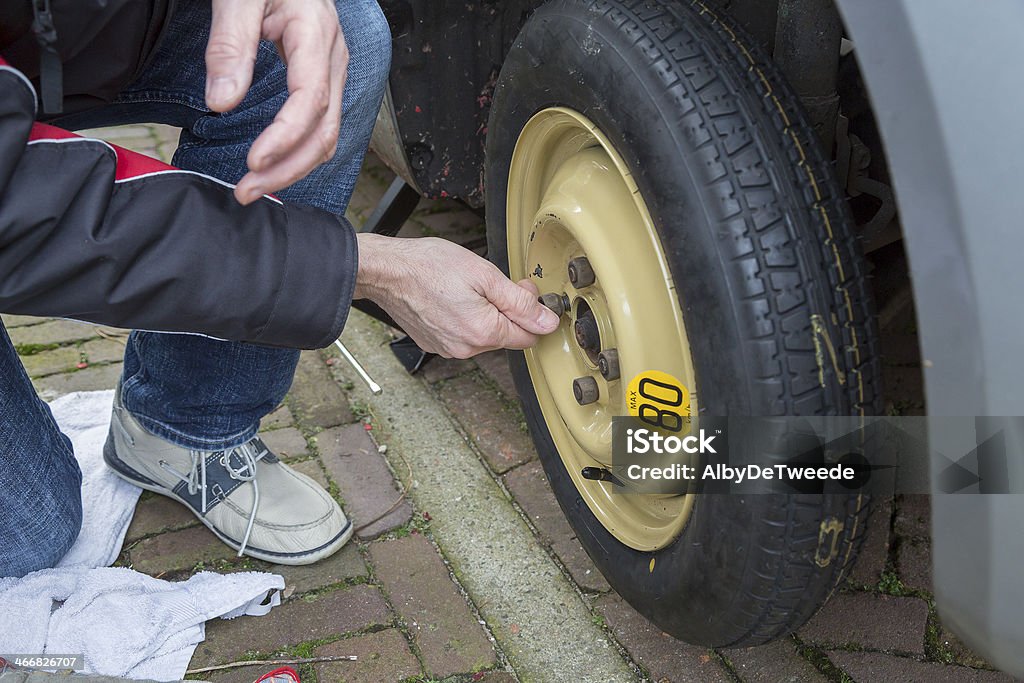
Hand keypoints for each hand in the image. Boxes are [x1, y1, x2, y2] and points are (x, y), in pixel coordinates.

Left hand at [205, 0, 348, 204]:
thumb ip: (229, 46)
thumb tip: (221, 102)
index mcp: (316, 35)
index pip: (311, 100)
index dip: (285, 137)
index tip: (253, 161)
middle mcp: (332, 59)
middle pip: (325, 130)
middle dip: (288, 169)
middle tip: (246, 190)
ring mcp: (330, 71)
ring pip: (326, 135)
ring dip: (293, 168)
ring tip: (253, 186)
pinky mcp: (320, 79)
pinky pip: (319, 126)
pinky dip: (297, 153)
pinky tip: (271, 166)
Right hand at [354, 234, 560, 357]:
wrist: (387, 271)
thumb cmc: (429, 266)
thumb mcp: (485, 275)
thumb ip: (520, 302)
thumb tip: (547, 321)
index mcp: (484, 331)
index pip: (529, 336)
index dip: (531, 312)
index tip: (522, 291)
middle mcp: (467, 348)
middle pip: (506, 336)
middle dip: (507, 311)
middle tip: (492, 283)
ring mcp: (448, 349)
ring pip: (483, 336)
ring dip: (484, 315)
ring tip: (466, 289)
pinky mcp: (434, 344)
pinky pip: (462, 335)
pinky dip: (464, 319)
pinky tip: (452, 299)